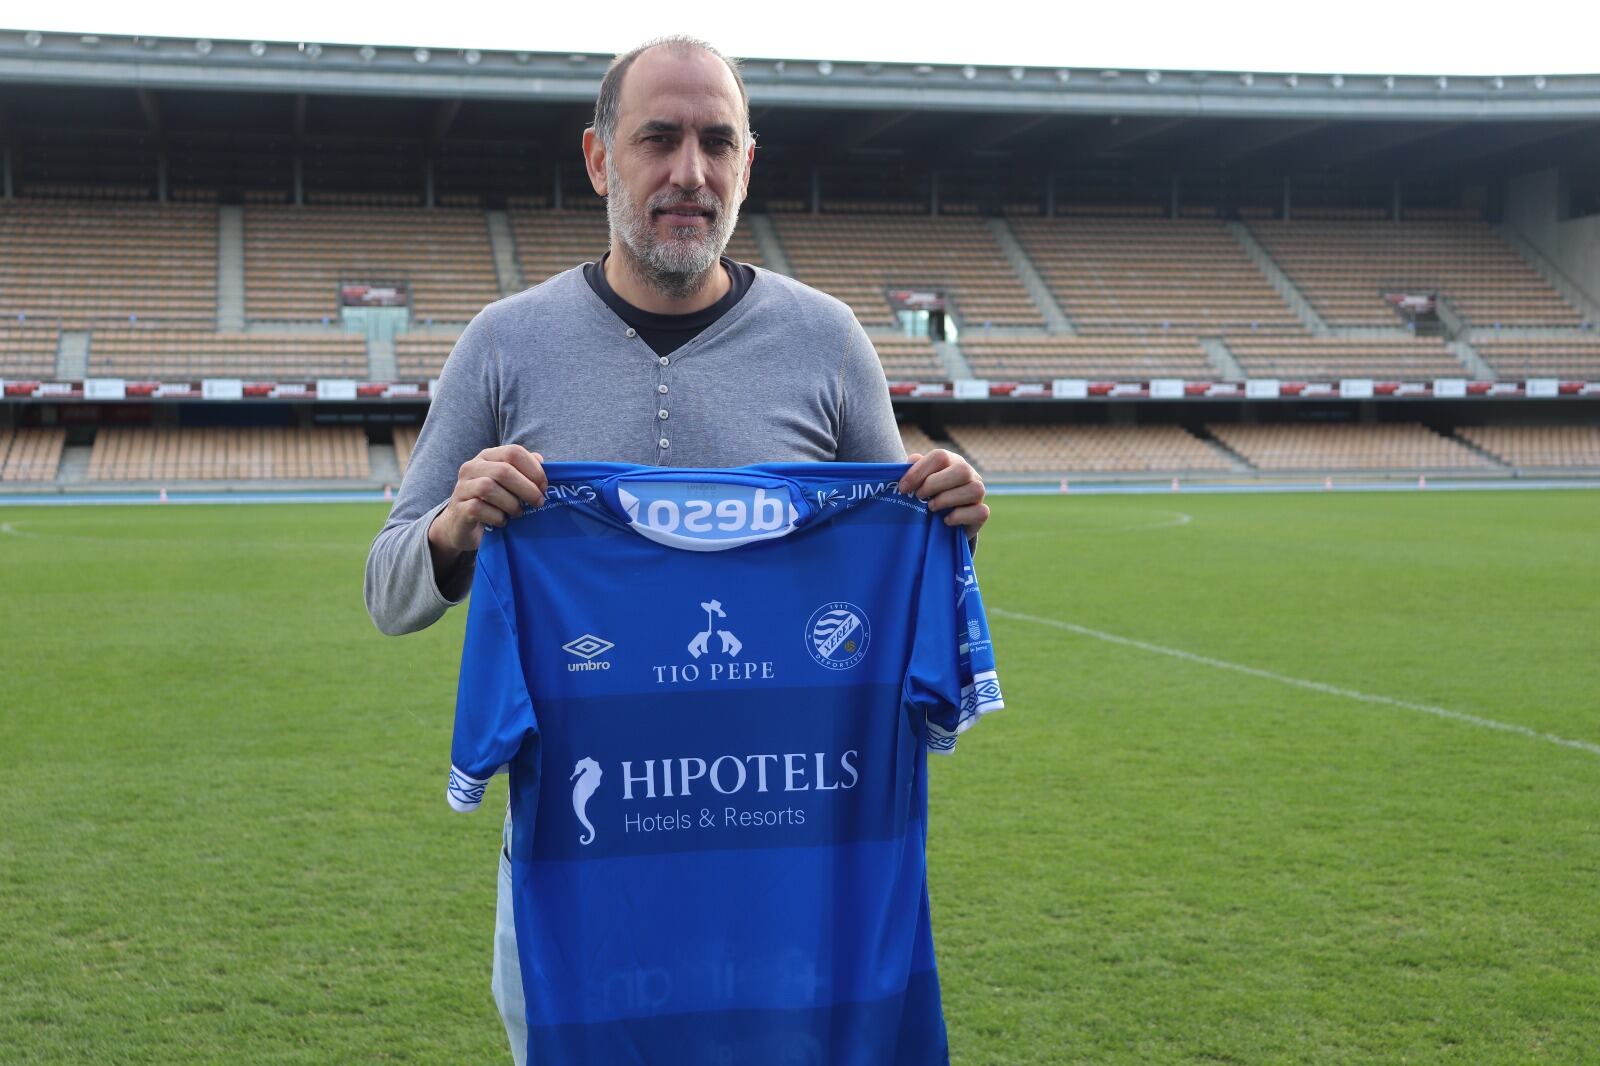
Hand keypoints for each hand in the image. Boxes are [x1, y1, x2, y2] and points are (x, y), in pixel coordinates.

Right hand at [428, 445, 547, 560]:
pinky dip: (497, 517)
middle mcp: (471, 467)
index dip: (533, 469)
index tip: (544, 486)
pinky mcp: (459, 508)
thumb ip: (523, 469)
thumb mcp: (507, 483)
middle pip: (503, 470)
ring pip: (488, 488)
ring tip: (518, 513)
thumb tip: (540, 460)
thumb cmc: (492, 501)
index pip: (513, 451)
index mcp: (487, 456)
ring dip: (511, 503)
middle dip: (527, 488)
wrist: (461, 524)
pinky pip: (478, 508)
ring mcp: (462, 487)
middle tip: (538, 502)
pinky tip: (503, 521)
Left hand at [899, 450, 987, 536]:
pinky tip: (946, 520)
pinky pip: (980, 512)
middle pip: (961, 470)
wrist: (941, 521)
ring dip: (948, 499)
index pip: (940, 456)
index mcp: (952, 461)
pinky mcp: (981, 513)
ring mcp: (978, 493)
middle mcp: (968, 474)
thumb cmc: (927, 495)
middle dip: (934, 484)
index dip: (919, 471)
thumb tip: (911, 461)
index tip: (903, 488)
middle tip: (919, 496)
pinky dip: (960, 516)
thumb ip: (914, 469)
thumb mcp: (918, 481)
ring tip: (931, 507)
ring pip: (975, 490)